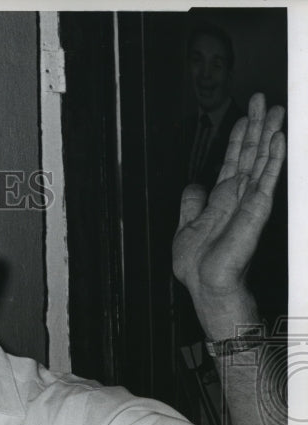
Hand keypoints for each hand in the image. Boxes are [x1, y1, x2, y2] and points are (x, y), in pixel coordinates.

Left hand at [172, 94, 285, 331]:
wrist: (207, 284)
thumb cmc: (198, 265)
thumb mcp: (185, 229)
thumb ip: (191, 205)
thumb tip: (193, 186)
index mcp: (220, 199)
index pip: (232, 162)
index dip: (238, 139)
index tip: (244, 117)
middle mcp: (238, 196)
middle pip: (250, 154)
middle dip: (257, 126)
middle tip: (265, 99)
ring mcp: (250, 201)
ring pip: (262, 160)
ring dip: (270, 134)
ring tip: (278, 109)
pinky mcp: (257, 209)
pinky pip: (268, 178)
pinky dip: (274, 157)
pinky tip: (279, 138)